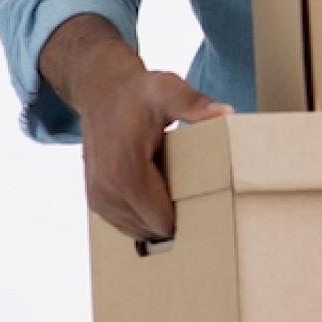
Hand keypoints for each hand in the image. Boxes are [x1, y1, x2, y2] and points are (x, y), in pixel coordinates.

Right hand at [73, 61, 230, 242]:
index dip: (189, 218)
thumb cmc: (138, 92)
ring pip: (139, 231)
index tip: (211, 206)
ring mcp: (98, 197)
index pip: (162, 220)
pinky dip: (146, 218)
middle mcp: (107, 189)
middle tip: (202, 199)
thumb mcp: (168, 90)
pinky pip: (126, 224)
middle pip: (153, 229)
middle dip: (178, 221)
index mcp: (125, 170)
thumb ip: (195, 104)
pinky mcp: (96, 200)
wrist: (102, 91)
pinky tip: (162, 198)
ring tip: (182, 198)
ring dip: (160, 221)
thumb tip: (226, 112)